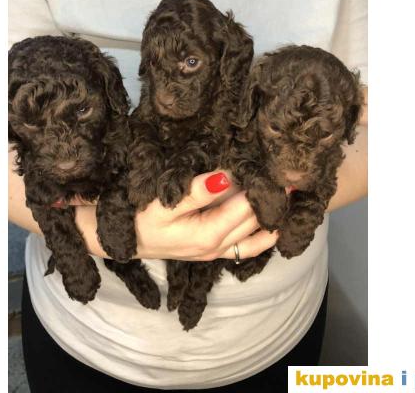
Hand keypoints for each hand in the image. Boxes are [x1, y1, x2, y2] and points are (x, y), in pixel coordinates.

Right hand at [133, 171, 276, 260]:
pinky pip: (250, 245)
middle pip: (258, 219)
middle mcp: (220, 247)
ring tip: (289, 189)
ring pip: (259, 234)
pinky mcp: (217, 251)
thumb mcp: (164, 203)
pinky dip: (266, 232)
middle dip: (272, 196)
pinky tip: (275, 215)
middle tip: (288, 171)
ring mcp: (220, 252)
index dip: (262, 184)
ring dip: (274, 212)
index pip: (248, 206)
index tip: (274, 163)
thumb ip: (197, 192)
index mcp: (209, 235)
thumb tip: (228, 176)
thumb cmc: (140, 218)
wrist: (125, 241)